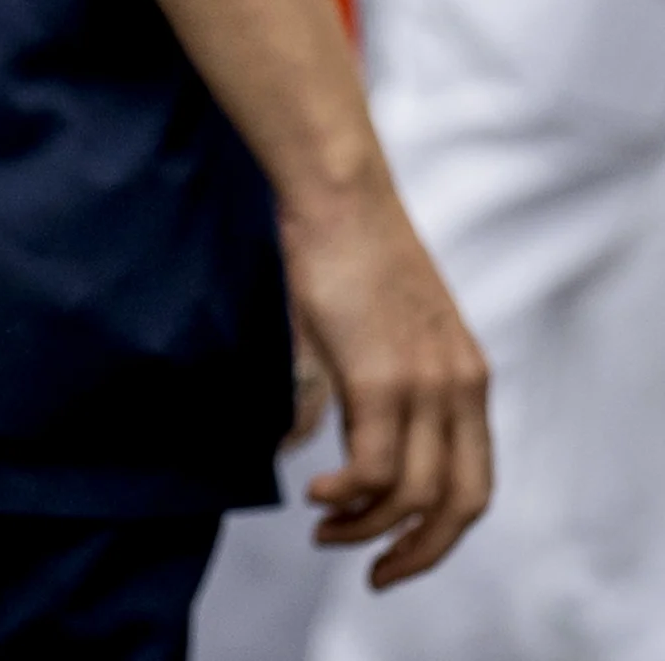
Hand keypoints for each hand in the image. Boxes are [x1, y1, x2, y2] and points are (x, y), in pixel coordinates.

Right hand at [280, 169, 490, 586]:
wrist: (339, 193)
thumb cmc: (339, 250)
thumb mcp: (362, 332)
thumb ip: (340, 391)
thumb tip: (293, 440)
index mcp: (465, 379)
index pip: (474, 483)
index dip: (440, 534)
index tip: (395, 554)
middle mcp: (459, 388)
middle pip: (457, 504)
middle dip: (416, 552)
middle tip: (371, 573)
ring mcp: (425, 385)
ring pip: (413, 495)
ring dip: (367, 527)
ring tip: (324, 529)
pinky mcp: (382, 378)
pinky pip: (373, 468)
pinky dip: (346, 495)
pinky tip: (314, 491)